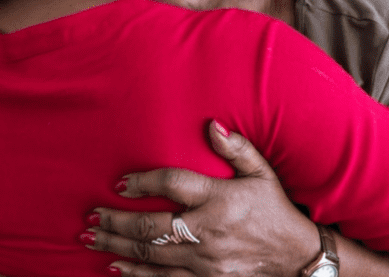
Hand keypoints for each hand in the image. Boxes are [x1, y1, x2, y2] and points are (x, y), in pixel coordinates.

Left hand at [84, 121, 320, 276]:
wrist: (297, 257)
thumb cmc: (276, 210)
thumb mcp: (263, 174)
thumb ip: (237, 149)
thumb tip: (212, 125)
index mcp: (220, 199)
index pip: (173, 184)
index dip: (143, 182)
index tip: (121, 183)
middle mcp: (209, 230)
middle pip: (151, 227)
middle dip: (116, 221)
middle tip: (92, 215)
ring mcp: (205, 260)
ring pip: (151, 256)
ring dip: (117, 246)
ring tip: (92, 237)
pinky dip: (136, 275)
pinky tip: (116, 267)